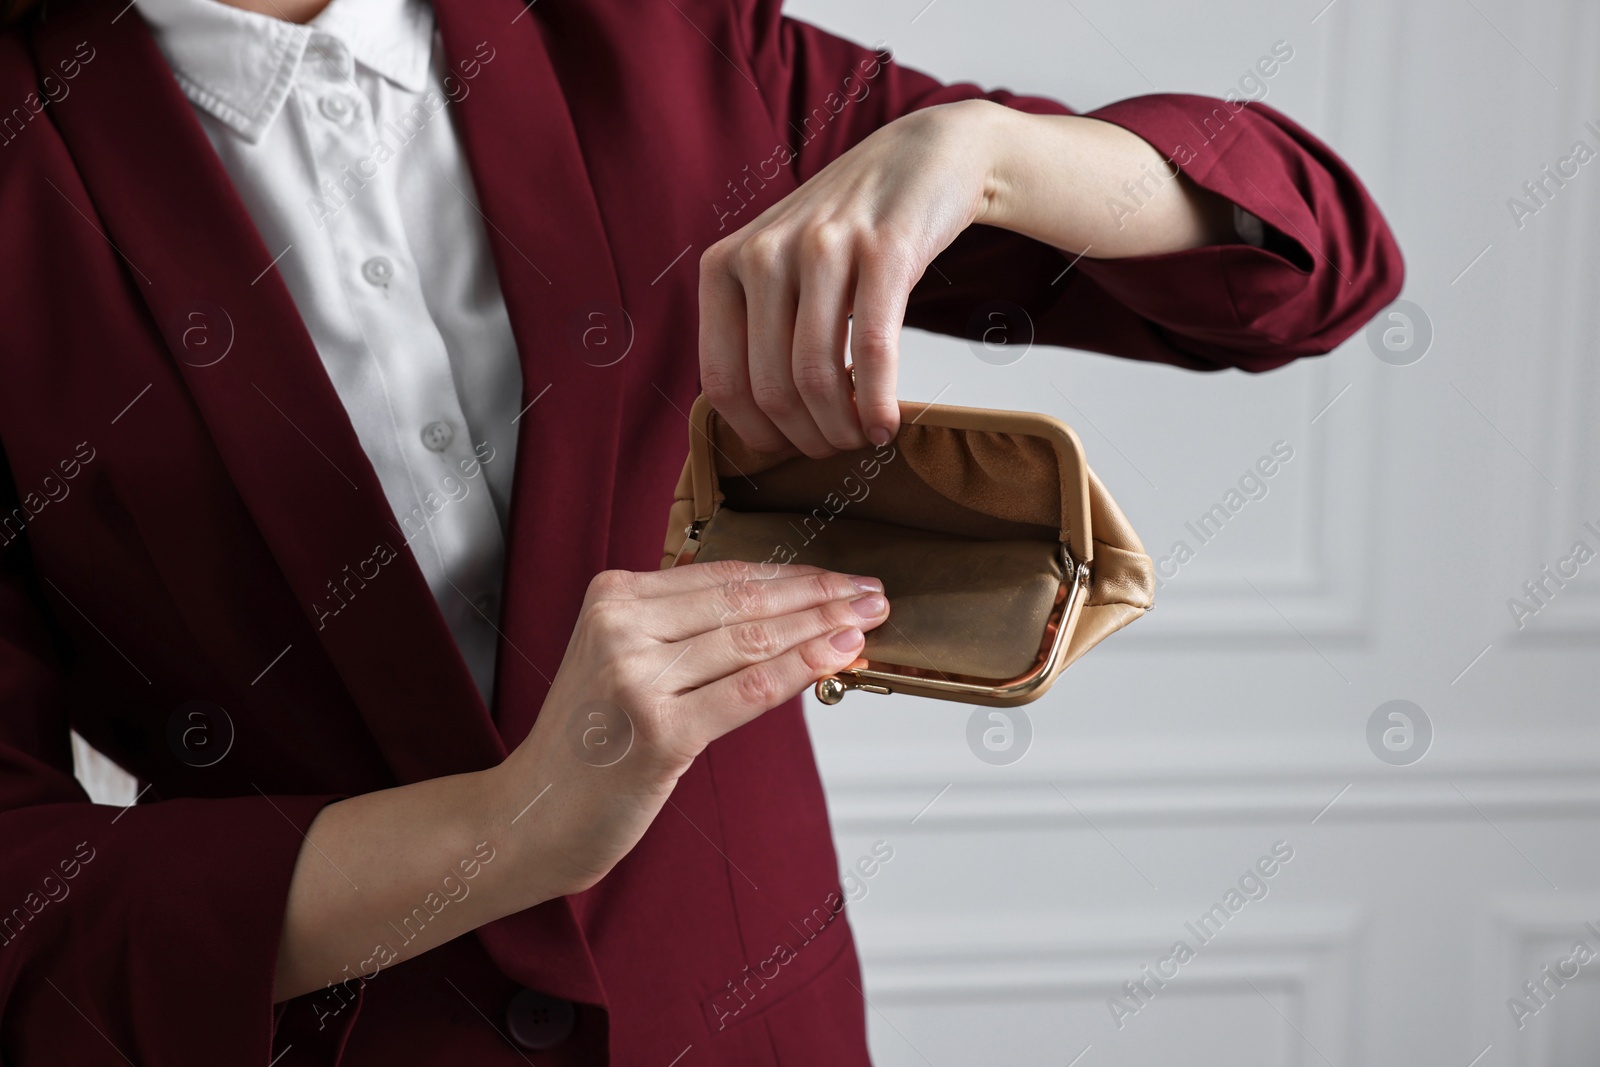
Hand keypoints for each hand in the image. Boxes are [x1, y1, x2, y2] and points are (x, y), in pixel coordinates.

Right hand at [494, 561, 889, 899]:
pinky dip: (800, 671)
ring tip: (866, 622)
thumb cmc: (589, 744)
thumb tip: (783, 611)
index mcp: (612, 596)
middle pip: (744, 603)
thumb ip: (684, 631)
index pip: (723, 577)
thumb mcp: (623, 663)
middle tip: (871, 595)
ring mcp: (636, 679)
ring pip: (752, 642)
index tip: (840, 578)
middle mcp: (620, 626)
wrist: (530, 818)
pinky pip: (748, 691)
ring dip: (821, 629)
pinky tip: (836, 656)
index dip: (791, 575)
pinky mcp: (658, 732)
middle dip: (819, 597)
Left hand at [698, 100, 1236, 457]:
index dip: (759, 434)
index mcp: (724, 266)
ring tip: (863, 438)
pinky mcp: (883, 249)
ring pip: (818, 377)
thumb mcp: (780, 265)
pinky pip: (873, 351)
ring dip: (843, 428)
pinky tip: (887, 425)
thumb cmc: (849, 230)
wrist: (922, 158)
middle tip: (837, 449)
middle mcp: (763, 253)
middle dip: (808, 439)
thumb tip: (757, 425)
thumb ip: (756, 328)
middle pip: (773, 388)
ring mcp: (823, 248)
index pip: (723, 382)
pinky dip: (878, 403)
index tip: (791, 450)